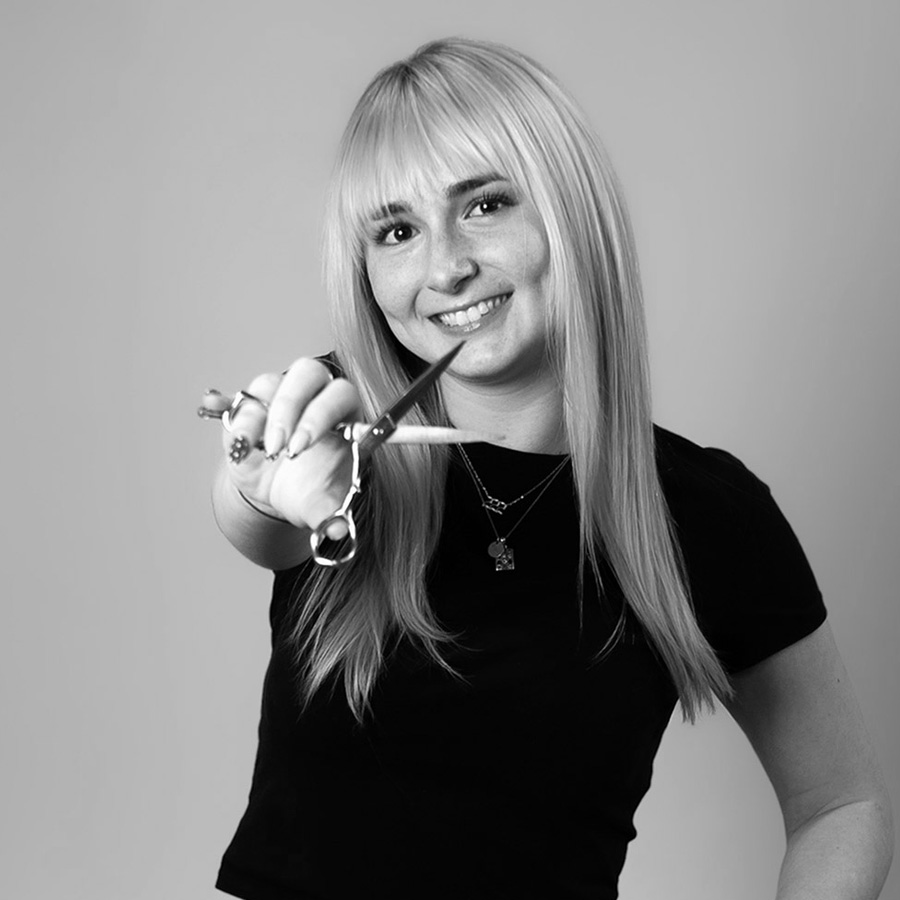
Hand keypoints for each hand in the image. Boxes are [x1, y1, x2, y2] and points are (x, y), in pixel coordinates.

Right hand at [216, 358, 361, 538]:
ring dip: (258, 417)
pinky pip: (233, 398)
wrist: (283, 492)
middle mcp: (312, 396)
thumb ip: (331, 514)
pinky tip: (210, 406)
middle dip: (290, 408)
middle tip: (280, 446)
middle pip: (307, 375)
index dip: (321, 415)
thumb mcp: (322, 503)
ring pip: (268, 384)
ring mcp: (277, 398)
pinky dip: (220, 402)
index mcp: (342, 413)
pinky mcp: (246, 409)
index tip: (302, 447)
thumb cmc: (311, 488)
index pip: (340, 395)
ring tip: (254, 449)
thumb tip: (336, 530)